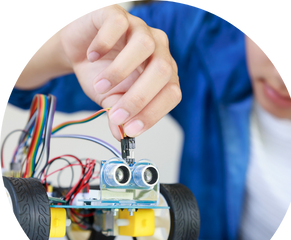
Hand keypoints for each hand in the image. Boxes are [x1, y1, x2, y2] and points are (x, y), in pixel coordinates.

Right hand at [59, 2, 180, 139]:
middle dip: (138, 99)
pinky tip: (92, 56)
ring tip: (99, 86)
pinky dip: (103, 44)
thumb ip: (118, 117)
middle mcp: (157, 49)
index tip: (131, 130)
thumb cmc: (101, 74)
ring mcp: (139, 28)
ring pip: (144, 46)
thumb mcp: (111, 101)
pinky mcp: (116, 12)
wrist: (80, 50)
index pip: (171, 94)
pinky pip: (118, 24)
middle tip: (115, 115)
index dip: (153, 114)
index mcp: (162, 73)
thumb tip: (122, 136)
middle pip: (161, 72)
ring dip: (119, 73)